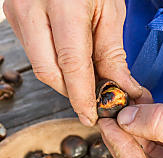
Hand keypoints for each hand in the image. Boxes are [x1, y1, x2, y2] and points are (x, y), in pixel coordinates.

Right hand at [3, 0, 141, 125]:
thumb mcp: (110, 12)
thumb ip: (111, 53)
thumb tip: (118, 85)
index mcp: (63, 4)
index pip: (71, 65)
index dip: (81, 97)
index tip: (89, 115)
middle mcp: (32, 9)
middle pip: (49, 72)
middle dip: (71, 92)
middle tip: (90, 99)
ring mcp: (19, 14)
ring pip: (41, 67)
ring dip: (64, 80)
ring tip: (83, 81)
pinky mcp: (17, 19)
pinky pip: (36, 55)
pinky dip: (55, 67)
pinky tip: (69, 65)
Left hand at [99, 103, 162, 157]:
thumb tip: (126, 117)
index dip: (119, 146)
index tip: (107, 123)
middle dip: (124, 131)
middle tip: (112, 111)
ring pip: (146, 146)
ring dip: (135, 122)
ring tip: (127, 104)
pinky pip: (158, 138)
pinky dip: (149, 121)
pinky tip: (142, 106)